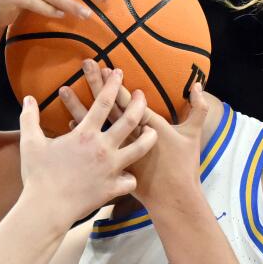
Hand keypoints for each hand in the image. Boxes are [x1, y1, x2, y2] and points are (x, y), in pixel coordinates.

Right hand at [18, 68, 155, 223]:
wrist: (46, 208)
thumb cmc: (37, 175)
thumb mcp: (30, 143)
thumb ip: (29, 118)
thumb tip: (27, 98)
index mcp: (84, 134)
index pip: (103, 101)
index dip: (113, 84)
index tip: (119, 73)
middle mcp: (102, 148)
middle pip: (130, 120)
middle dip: (139, 104)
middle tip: (142, 95)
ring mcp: (111, 168)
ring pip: (140, 149)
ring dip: (150, 138)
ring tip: (154, 131)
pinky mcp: (113, 188)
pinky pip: (130, 181)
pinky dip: (131, 178)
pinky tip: (131, 177)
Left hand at [62, 62, 208, 209]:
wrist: (173, 199)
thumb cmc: (184, 167)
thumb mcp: (194, 136)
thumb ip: (198, 109)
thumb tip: (198, 85)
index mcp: (148, 126)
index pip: (128, 101)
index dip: (116, 84)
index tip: (106, 67)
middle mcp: (128, 137)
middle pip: (108, 106)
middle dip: (97, 84)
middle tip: (86, 64)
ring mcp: (117, 152)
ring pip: (94, 125)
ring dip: (78, 107)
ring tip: (64, 90)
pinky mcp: (110, 165)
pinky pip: (90, 147)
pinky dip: (79, 135)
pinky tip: (68, 122)